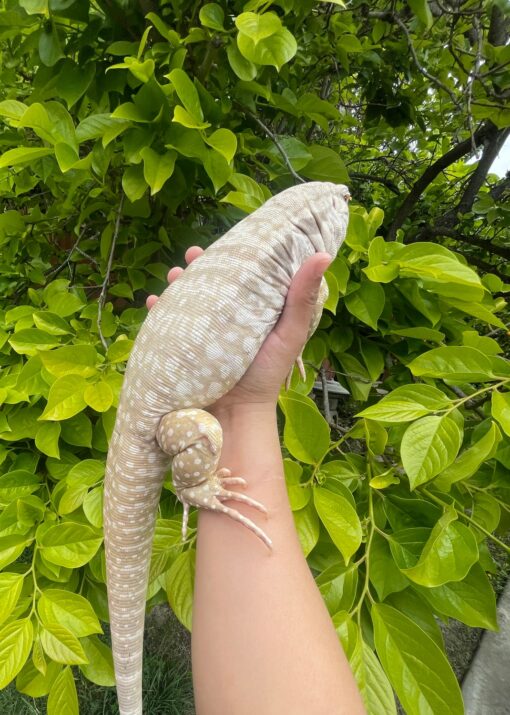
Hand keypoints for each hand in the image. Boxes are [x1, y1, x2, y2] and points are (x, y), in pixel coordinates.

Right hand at [146, 246, 331, 410]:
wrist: (236, 414)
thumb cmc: (267, 374)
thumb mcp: (289, 333)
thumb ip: (301, 298)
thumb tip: (323, 255)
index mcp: (252, 308)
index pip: (241, 274)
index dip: (232, 255)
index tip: (225, 242)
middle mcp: (226, 316)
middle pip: (209, 283)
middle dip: (197, 267)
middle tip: (191, 256)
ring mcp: (202, 331)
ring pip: (186, 298)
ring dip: (176, 284)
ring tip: (173, 276)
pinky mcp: (183, 346)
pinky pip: (166, 323)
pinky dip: (158, 311)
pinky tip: (154, 302)